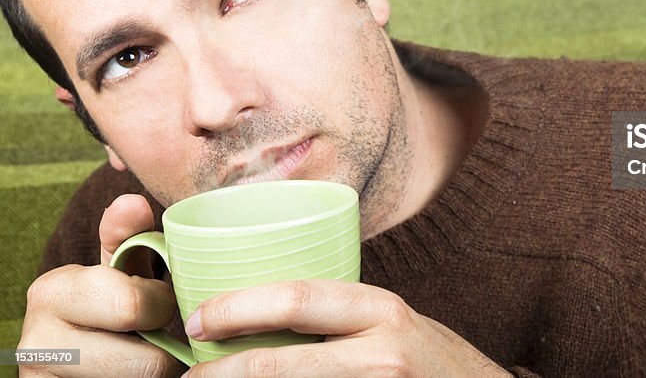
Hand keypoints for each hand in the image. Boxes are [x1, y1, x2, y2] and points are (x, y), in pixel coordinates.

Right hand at [18, 194, 183, 376]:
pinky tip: (131, 375)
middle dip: (165, 350)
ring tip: (143, 359)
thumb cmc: (108, 307)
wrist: (74, 358)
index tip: (158, 306)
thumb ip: (128, 237)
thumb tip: (131, 204)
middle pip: (146, 361)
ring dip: (157, 375)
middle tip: (159, 339)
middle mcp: (35, 342)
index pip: (134, 306)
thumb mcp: (118, 271)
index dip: (164, 308)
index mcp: (51, 291)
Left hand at [180, 280, 509, 376]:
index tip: (198, 317)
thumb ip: (341, 318)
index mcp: (380, 310)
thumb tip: (262, 315)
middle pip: (279, 364)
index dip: (238, 308)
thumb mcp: (393, 324)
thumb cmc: (434, 363)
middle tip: (189, 375)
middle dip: (221, 371)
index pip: (296, 299)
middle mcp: (382, 352)